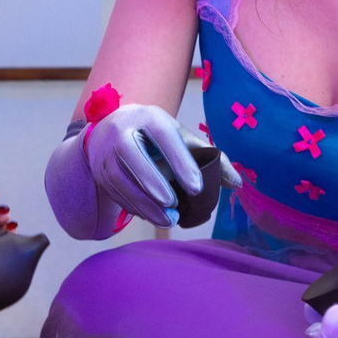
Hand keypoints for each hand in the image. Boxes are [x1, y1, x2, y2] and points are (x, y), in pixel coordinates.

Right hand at [85, 103, 219, 227]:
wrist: (113, 128)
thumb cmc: (156, 134)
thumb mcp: (181, 137)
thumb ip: (209, 156)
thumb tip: (237, 184)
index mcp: (149, 117)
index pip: (164, 136)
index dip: (180, 161)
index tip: (197, 187)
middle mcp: (122, 130)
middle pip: (132, 155)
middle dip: (153, 182)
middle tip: (175, 205)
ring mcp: (106, 151)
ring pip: (119, 178)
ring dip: (143, 202)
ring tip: (168, 220)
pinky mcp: (99, 170)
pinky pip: (114, 191)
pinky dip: (134, 207)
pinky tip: (152, 217)